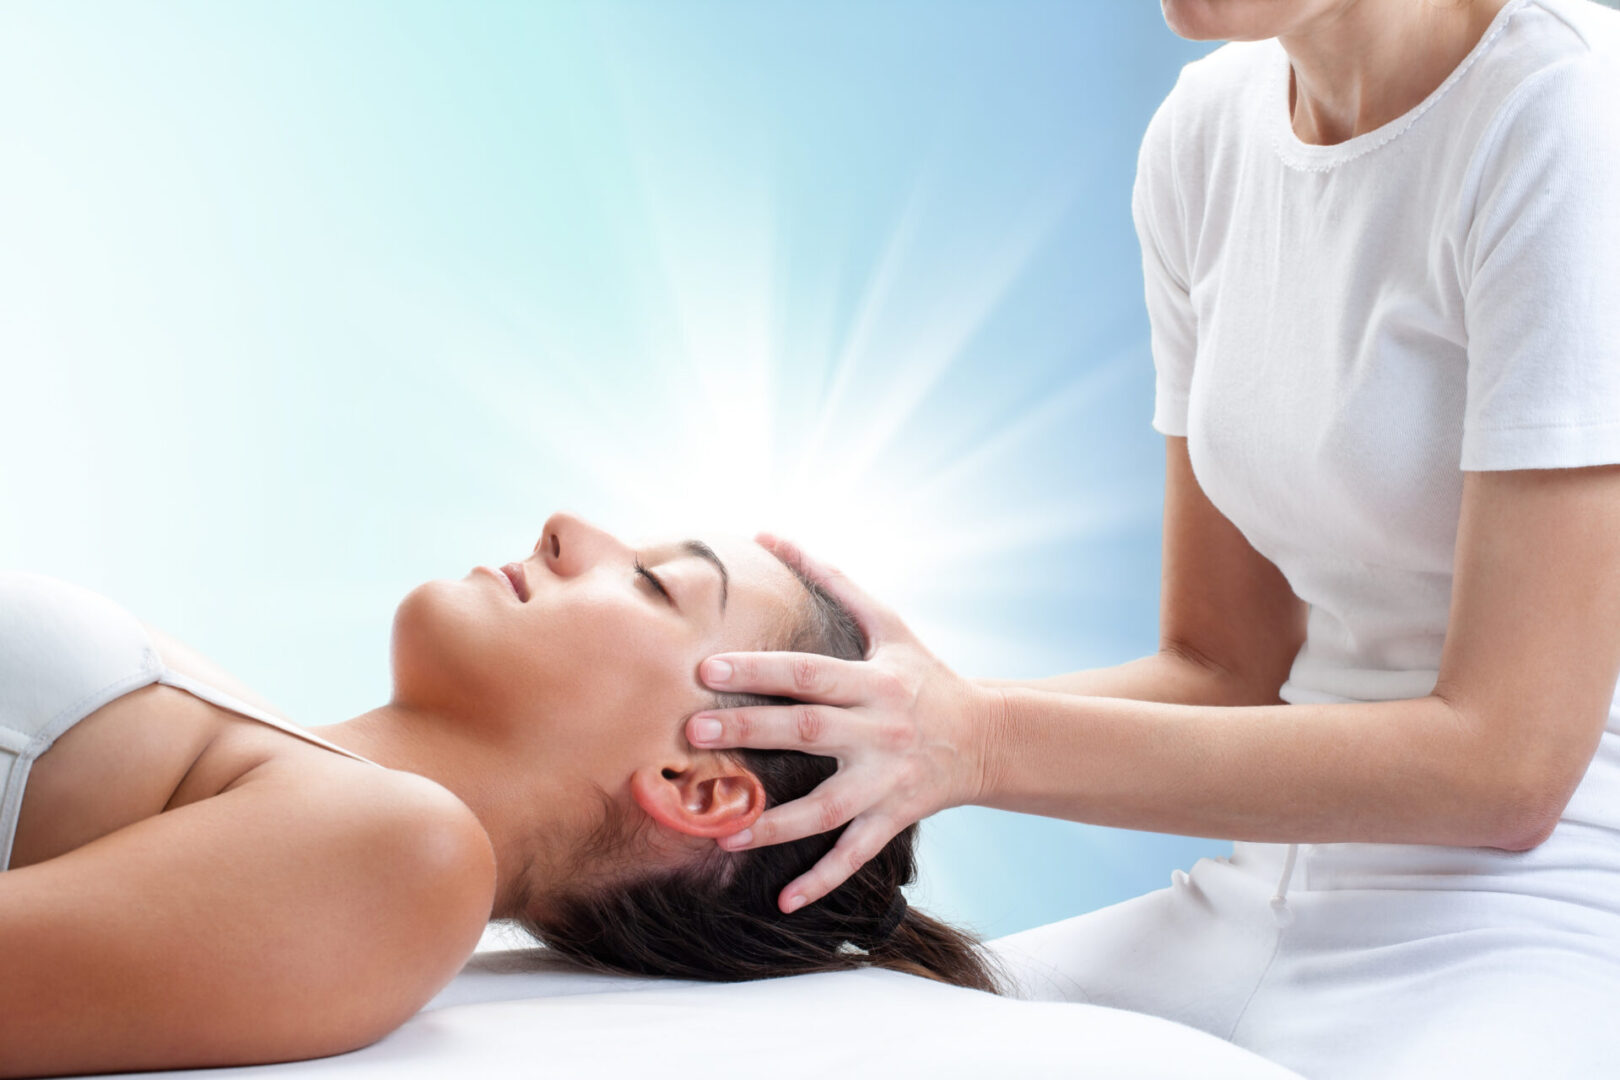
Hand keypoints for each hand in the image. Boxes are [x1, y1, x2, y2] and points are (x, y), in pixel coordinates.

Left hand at [684, 533, 999, 913]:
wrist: (989, 736)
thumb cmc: (924, 675)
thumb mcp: (888, 623)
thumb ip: (831, 579)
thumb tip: (771, 534)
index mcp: (872, 680)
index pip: (809, 674)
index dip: (761, 671)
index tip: (707, 668)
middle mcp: (879, 730)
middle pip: (810, 732)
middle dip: (752, 733)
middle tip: (694, 732)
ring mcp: (887, 779)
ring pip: (828, 807)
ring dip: (775, 822)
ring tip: (722, 831)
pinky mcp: (894, 818)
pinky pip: (855, 854)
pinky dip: (822, 879)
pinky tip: (783, 901)